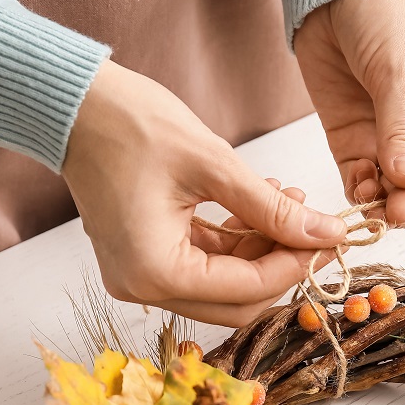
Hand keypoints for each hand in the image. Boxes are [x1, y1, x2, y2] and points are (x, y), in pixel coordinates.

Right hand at [62, 61, 345, 325]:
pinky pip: (202, 265)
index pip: (246, 289)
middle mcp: (143, 287)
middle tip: (317, 229)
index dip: (295, 264)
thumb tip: (324, 233)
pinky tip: (260, 204)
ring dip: (261, 250)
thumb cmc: (129, 124)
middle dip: (281, 266)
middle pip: (236, 302)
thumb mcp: (213, 165)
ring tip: (290, 201)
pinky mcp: (144, 257)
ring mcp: (140, 275)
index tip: (330, 237)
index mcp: (155, 272)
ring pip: (223, 285)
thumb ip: (272, 208)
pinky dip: (235, 242)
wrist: (73, 103)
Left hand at [294, 0, 404, 226]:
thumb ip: (399, 130)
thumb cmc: (384, 20)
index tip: (399, 211)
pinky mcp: (355, 147)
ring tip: (366, 203)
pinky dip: (357, 193)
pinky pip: (359, 184)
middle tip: (383, 215)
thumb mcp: (397, 72)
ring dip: (379, 205)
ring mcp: (390, 146)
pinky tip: (355, 190)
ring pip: (392, 196)